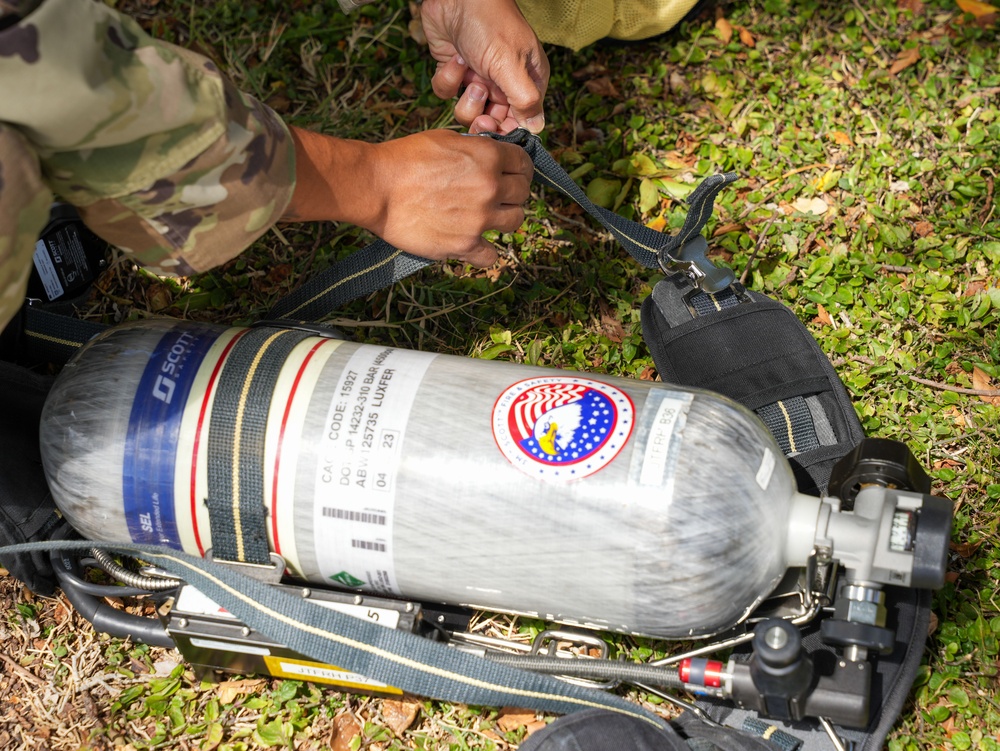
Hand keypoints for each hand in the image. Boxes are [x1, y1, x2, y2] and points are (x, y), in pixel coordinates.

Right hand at [284, 127, 532, 265]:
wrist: (377, 187)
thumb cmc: (405, 159)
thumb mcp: (445, 139)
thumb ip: (476, 149)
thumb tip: (493, 155)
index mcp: (488, 157)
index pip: (524, 162)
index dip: (519, 167)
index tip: (513, 173)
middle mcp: (490, 187)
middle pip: (523, 193)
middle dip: (513, 192)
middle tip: (499, 195)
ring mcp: (480, 219)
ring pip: (515, 222)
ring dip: (504, 219)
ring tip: (488, 218)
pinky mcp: (465, 245)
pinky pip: (492, 255)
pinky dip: (486, 252)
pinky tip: (475, 244)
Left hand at [420, 0, 548, 134]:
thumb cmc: (491, 24)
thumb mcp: (512, 66)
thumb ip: (526, 101)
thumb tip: (537, 129)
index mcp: (527, 81)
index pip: (522, 120)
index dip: (508, 130)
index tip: (496, 128)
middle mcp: (504, 82)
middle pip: (493, 121)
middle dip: (483, 119)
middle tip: (481, 113)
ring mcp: (478, 77)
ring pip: (468, 111)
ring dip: (466, 98)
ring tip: (471, 75)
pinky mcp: (455, 71)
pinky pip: (448, 92)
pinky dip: (448, 78)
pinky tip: (455, 59)